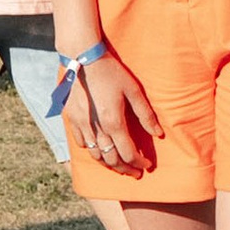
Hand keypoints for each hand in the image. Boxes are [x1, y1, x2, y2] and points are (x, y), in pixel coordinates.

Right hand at [69, 53, 156, 174]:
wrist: (82, 57)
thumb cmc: (111, 72)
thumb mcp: (133, 91)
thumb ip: (145, 115)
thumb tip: (158, 134)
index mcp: (114, 122)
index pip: (128, 153)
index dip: (139, 163)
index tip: (146, 165)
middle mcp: (96, 128)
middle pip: (111, 159)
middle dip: (125, 169)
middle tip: (134, 172)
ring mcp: (81, 124)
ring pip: (95, 154)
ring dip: (108, 163)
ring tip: (118, 164)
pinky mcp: (72, 118)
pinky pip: (81, 142)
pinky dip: (92, 150)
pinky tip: (100, 148)